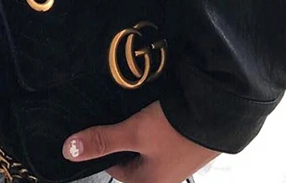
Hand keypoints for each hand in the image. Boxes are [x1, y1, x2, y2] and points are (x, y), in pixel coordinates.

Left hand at [61, 100, 219, 182]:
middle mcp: (165, 176)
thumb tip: (68, 151)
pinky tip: (153, 109)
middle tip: (118, 115)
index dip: (104, 147)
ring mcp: (177, 159)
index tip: (98, 126)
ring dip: (138, 128)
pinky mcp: (186, 141)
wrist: (217, 110)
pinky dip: (153, 122)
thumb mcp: (133, 133)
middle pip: (130, 157)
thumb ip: (102, 141)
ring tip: (135, 110)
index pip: (115, 169)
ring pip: (145, 145)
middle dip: (122, 137)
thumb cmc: (176, 129)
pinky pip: (161, 135)